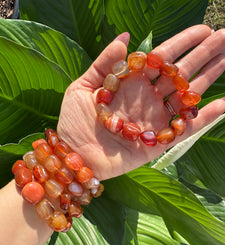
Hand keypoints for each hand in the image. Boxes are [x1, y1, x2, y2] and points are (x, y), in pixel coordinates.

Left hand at [57, 25, 224, 180]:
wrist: (73, 155)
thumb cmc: (74, 122)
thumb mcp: (83, 86)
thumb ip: (105, 62)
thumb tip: (126, 37)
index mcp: (131, 83)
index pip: (161, 58)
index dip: (181, 43)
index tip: (202, 30)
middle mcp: (147, 99)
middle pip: (180, 73)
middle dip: (203, 55)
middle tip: (224, 37)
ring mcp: (155, 119)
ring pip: (187, 96)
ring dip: (209, 77)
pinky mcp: (158, 142)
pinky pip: (186, 128)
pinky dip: (206, 117)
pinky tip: (224, 103)